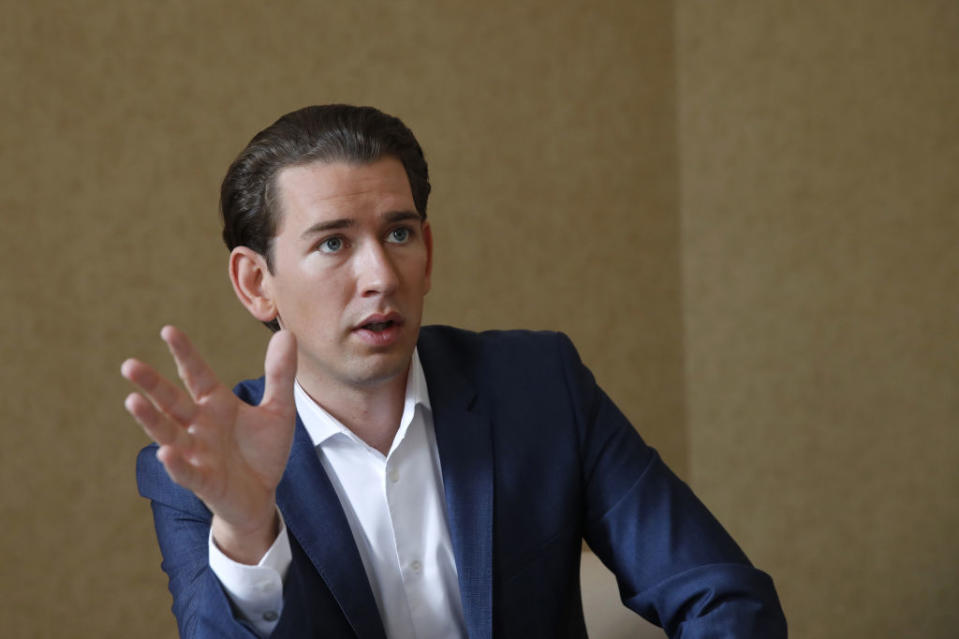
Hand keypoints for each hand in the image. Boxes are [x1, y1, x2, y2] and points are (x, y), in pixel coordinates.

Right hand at [122, 325, 296, 562]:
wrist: (262, 496)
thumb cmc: (262, 451)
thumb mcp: (278, 410)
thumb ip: (280, 375)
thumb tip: (287, 334)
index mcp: (216, 404)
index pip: (196, 374)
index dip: (184, 354)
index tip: (168, 330)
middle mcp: (199, 426)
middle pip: (171, 401)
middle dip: (152, 384)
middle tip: (129, 365)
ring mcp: (198, 453)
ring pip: (168, 433)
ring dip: (150, 419)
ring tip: (132, 401)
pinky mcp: (204, 482)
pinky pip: (187, 472)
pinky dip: (176, 464)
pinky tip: (165, 452)